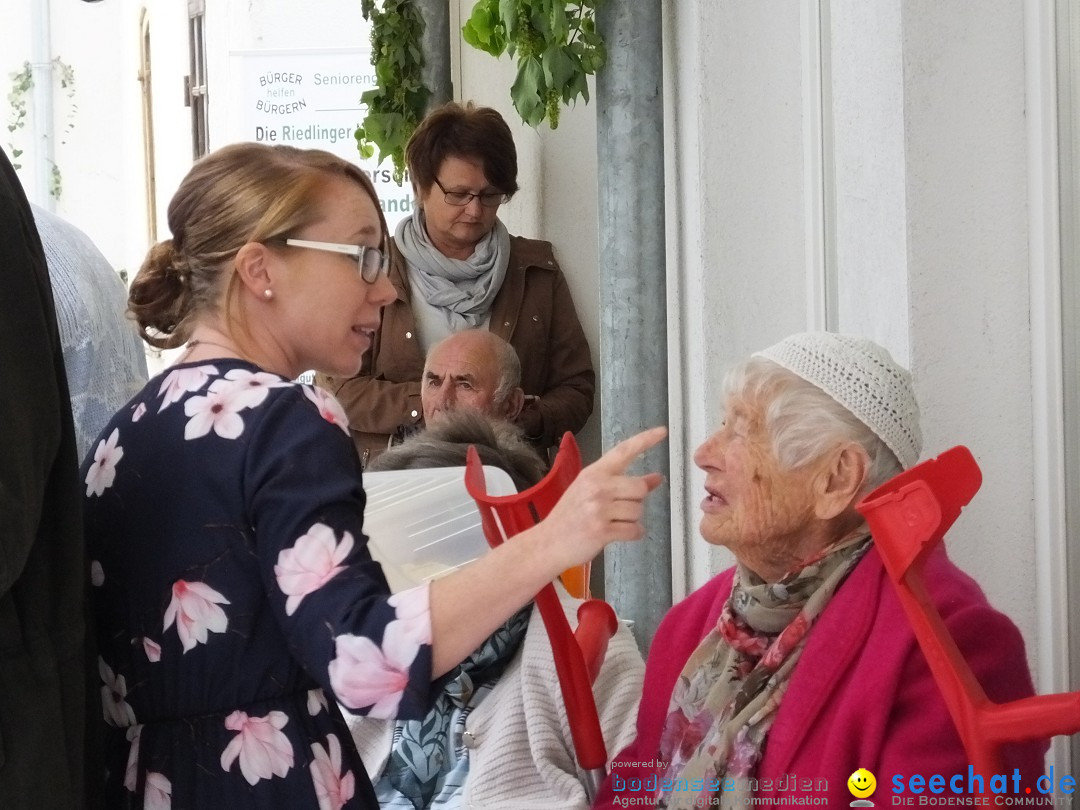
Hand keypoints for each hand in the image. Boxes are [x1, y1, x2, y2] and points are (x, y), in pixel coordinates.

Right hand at [541, 426, 666, 569]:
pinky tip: (617, 534)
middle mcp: (597, 487)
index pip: (623, 451)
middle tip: (619, 510)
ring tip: (612, 523)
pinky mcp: (602, 531)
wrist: (547, 542)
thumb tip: (656, 478)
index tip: (662, 431)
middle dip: (636, 501)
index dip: (645, 440)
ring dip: (632, 520)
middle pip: (639, 488)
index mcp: (593, 473)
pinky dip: (632, 534)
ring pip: (638, 511)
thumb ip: (623, 484)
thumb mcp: (591, 492)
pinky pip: (635, 530)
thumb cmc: (570, 516)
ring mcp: (599, 509)